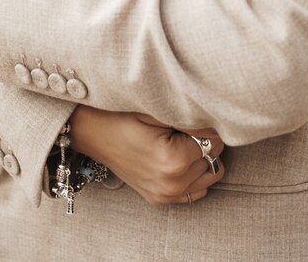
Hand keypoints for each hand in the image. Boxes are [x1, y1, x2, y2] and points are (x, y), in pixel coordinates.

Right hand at [67, 105, 226, 206]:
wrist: (90, 131)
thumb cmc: (121, 114)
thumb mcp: (156, 108)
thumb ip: (189, 115)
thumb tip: (218, 118)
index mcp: (174, 161)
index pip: (216, 138)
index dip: (204, 122)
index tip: (185, 115)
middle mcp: (173, 184)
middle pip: (215, 156)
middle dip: (204, 139)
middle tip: (180, 127)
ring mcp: (166, 195)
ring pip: (211, 173)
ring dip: (202, 157)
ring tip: (180, 142)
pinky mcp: (161, 199)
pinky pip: (197, 190)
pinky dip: (194, 174)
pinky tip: (177, 158)